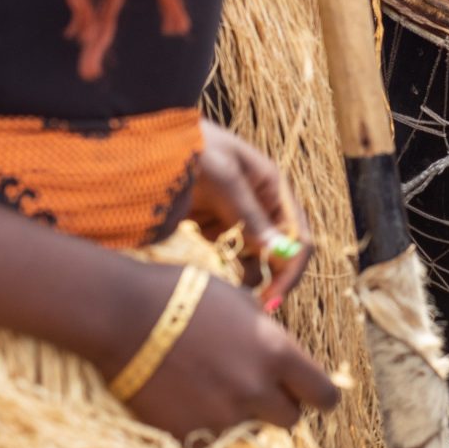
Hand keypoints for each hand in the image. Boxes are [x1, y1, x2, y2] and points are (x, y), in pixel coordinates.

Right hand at [119, 268, 340, 435]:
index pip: (324, 395)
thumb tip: (278, 355)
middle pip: (290, 420)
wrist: (121, 316)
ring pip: (249, 430)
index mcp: (275, 353)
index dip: (319, 395)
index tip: (312, 394)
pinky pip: (210, 440)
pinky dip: (203, 425)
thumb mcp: (238, 301)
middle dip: (279, 405)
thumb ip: (266, 334)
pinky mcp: (188, 438)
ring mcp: (220, 419)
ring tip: (209, 385)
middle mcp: (254, 391)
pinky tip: (182, 396)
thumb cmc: (182, 295)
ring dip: (240, 415)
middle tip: (256, 387)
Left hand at [191, 121, 309, 305]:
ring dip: (248, 276)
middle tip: (257, 307)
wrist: (151, 140)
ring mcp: (237, 216)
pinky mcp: (214, 225)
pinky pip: (228, 254)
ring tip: (232, 294)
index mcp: (273, 189)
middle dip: (272, 278)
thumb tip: (278, 252)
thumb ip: (249, 216)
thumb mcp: (225, 179)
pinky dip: (224, 267)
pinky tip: (213, 275)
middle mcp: (261, 205)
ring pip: (254, 258)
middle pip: (279, 251)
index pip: (297, 235)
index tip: (275, 296)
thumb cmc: (195, 147)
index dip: (291, 268)